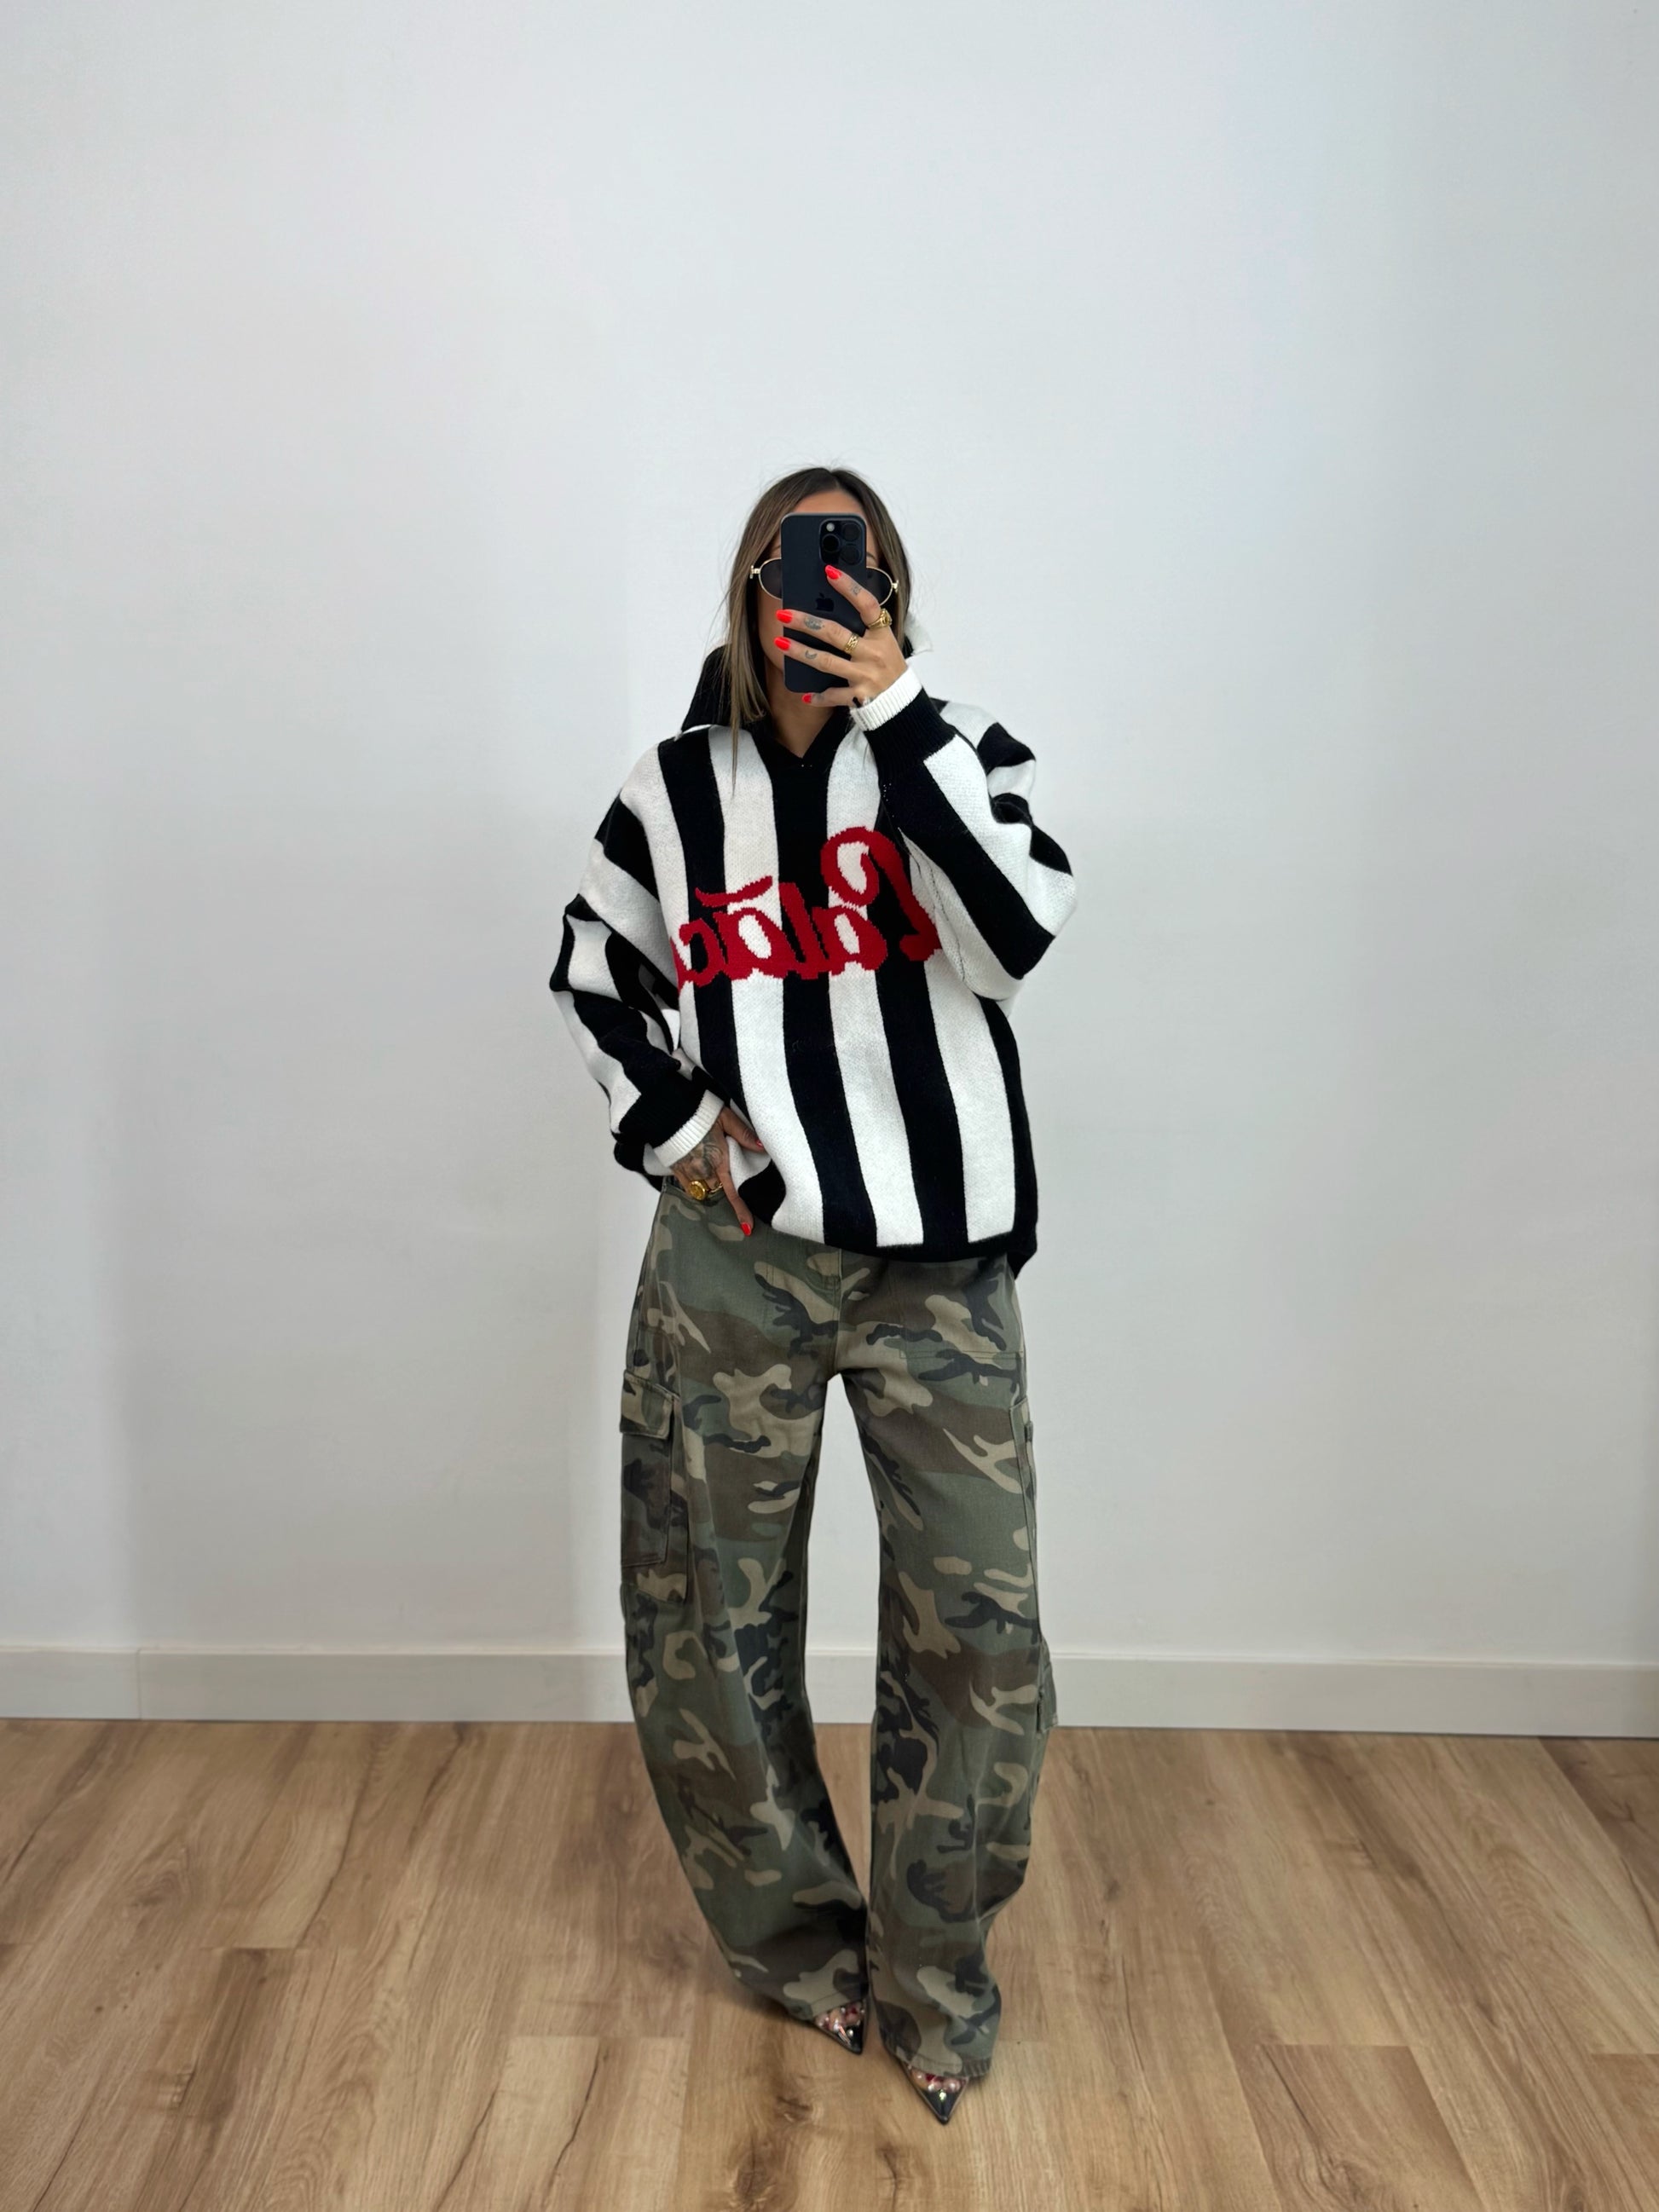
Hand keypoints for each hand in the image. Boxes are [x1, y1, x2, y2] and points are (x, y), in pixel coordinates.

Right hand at [671, 1103, 761, 1231]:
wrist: (667, 1110)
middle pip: (719, 1191)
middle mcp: (704, 1170)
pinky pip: (689, 1187)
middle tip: (728, 1178)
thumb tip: (763, 1148)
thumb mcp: (726, 1118)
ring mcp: (688, 1172)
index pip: (733, 1192)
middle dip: (725, 1188)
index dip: (741, 1210)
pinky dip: (697, 1186)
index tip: (747, 1228)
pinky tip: (700, 1176)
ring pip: (704, 1191)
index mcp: (720, 1160)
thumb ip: (744, 1134)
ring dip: (711, 1187)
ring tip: (713, 1175)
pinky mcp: (676, 1170)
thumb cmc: (698, 1112)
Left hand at [775, 566, 907, 707]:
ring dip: (800, 652)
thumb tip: (829, 607)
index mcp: (882, 634)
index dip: (850, 587)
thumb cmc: (887, 665)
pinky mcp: (860, 696)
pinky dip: (818, 696)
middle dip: (806, 622)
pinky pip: (833, 695)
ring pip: (826, 662)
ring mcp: (866, 675)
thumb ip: (863, 626)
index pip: (867, 605)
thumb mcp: (883, 641)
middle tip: (784, 614)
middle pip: (835, 633)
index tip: (830, 571)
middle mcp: (874, 653)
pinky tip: (804, 694)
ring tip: (780, 642)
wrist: (902, 700)